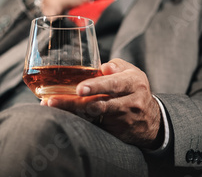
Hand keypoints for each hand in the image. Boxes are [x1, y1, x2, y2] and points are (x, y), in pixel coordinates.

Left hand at [41, 59, 162, 148]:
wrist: (152, 121)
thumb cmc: (135, 89)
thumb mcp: (132, 73)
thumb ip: (116, 66)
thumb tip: (103, 67)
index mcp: (133, 83)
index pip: (113, 84)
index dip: (96, 87)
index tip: (79, 89)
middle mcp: (130, 103)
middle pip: (98, 104)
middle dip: (73, 103)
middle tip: (52, 101)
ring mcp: (122, 121)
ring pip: (92, 117)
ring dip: (70, 112)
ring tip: (49, 105)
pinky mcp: (115, 134)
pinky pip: (93, 127)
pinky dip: (76, 121)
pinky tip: (61, 116)